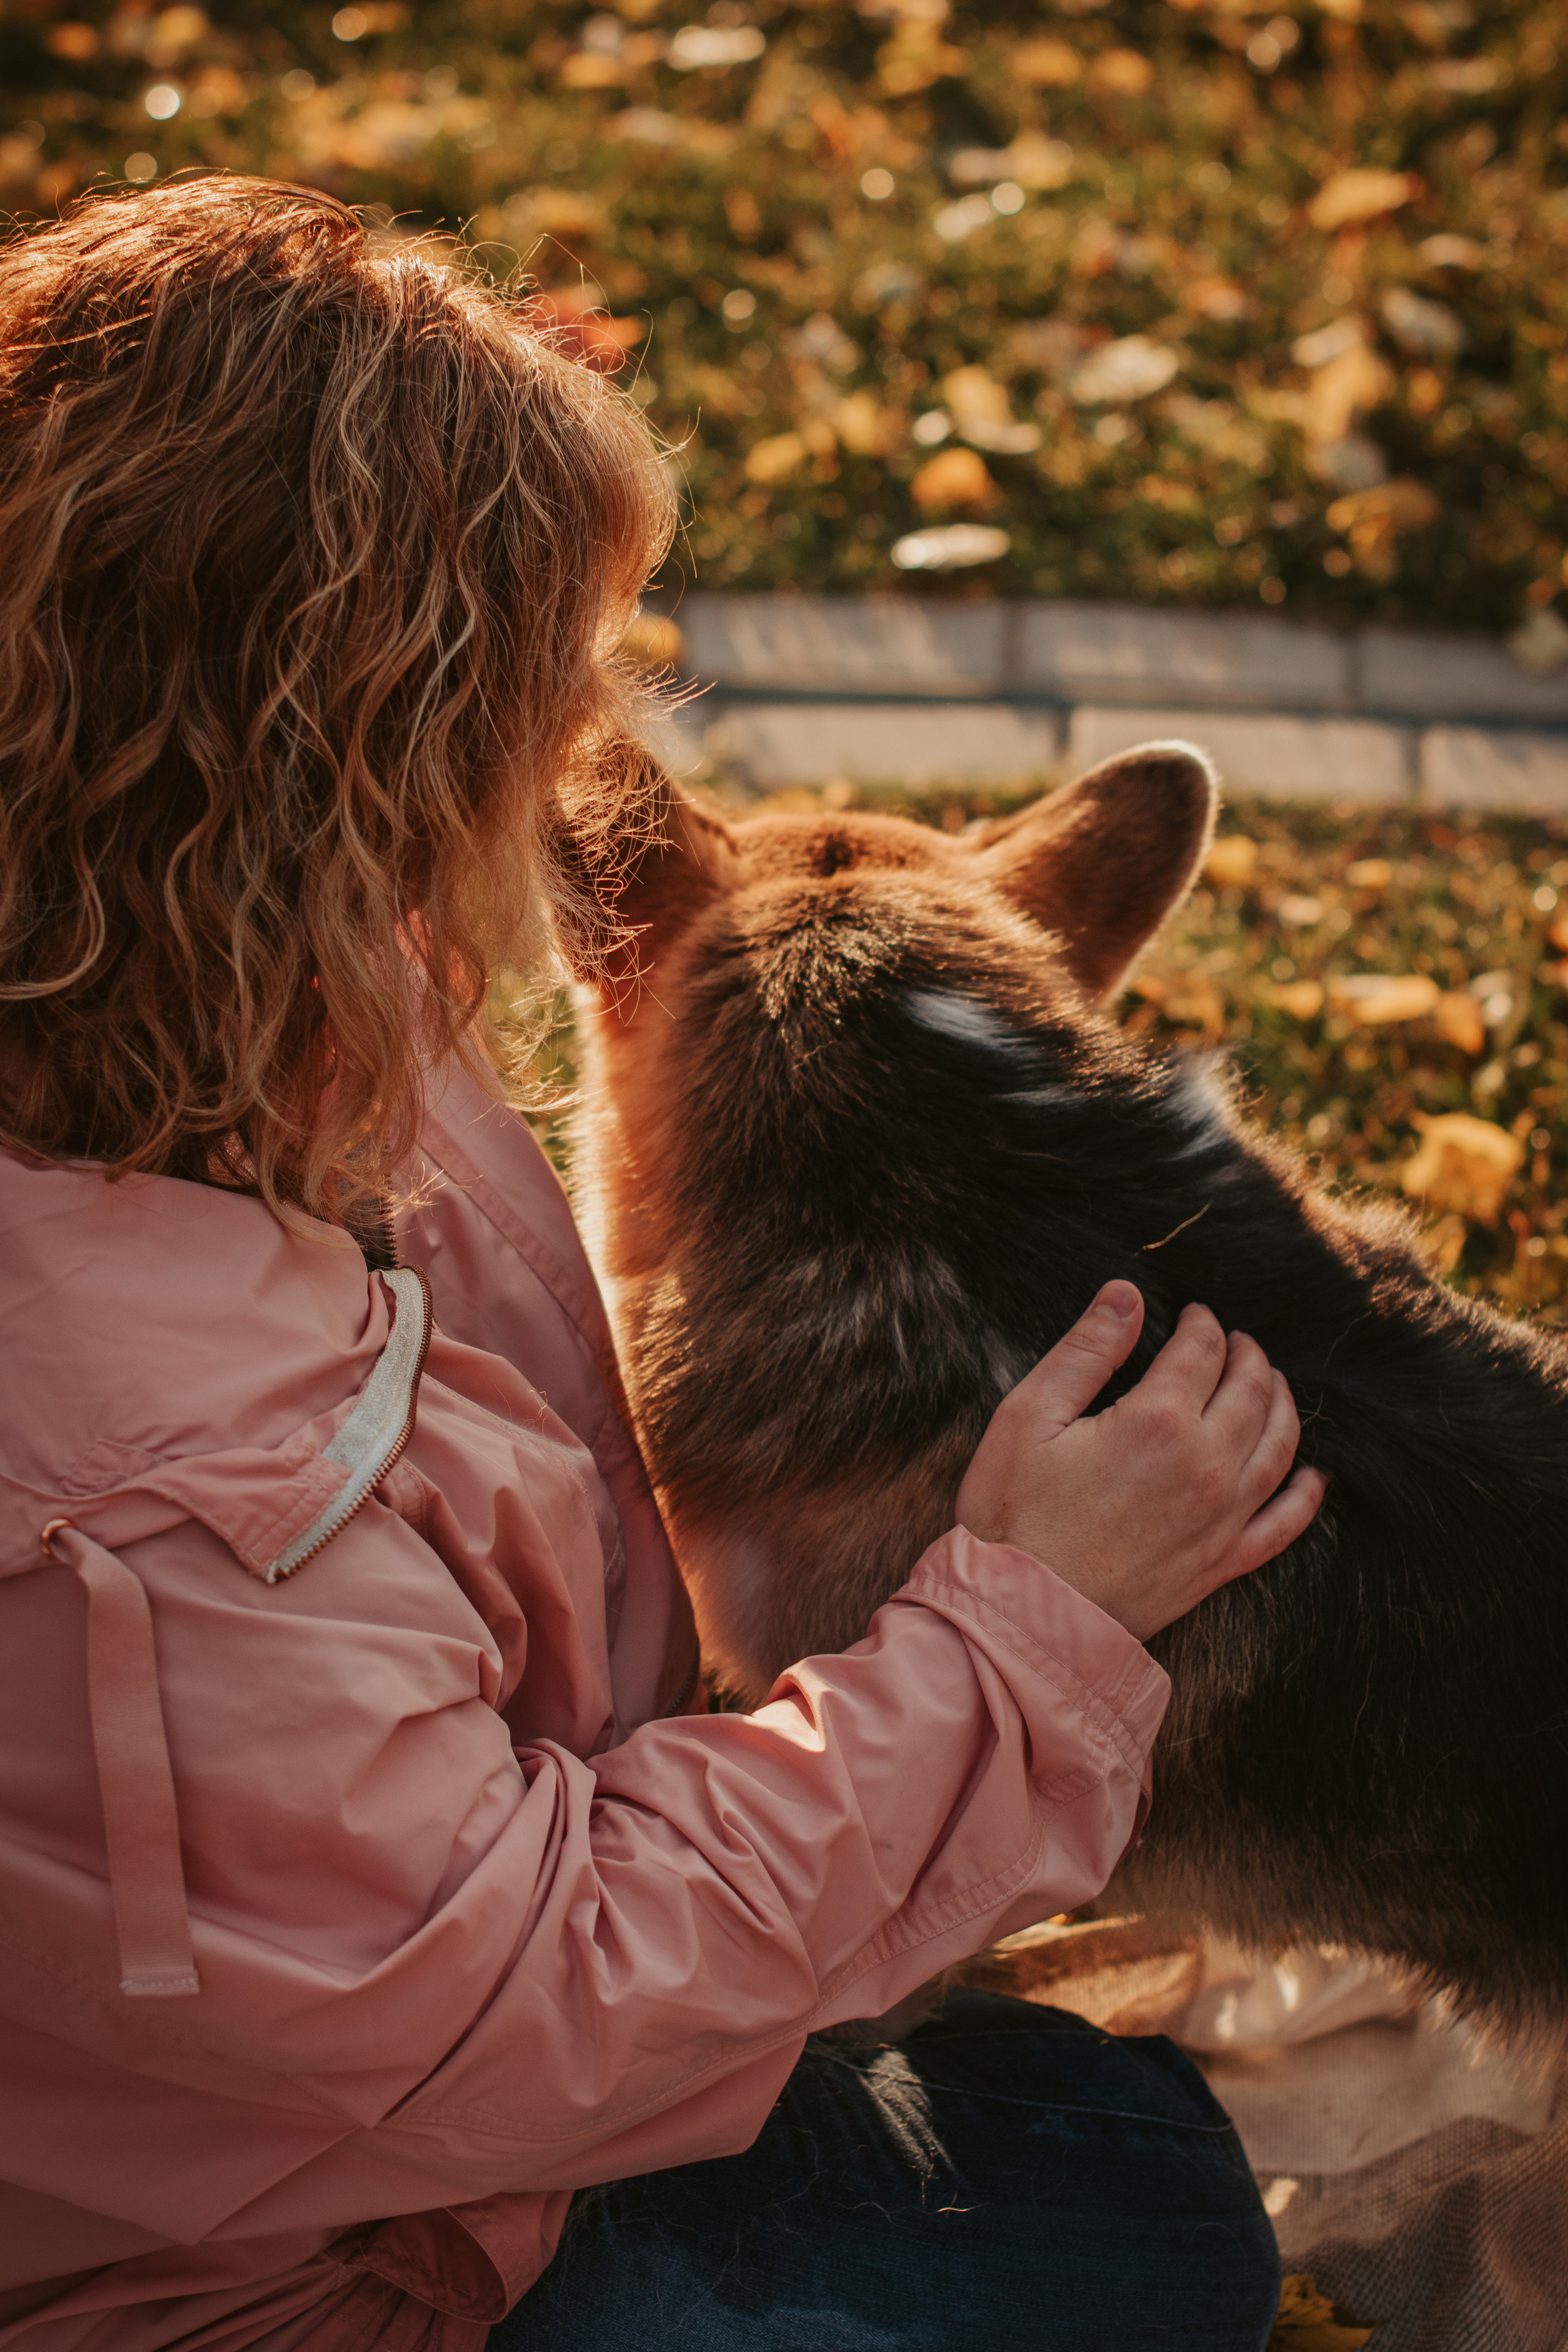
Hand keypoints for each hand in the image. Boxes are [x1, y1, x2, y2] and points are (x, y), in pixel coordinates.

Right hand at [954, 1282, 1325, 1641]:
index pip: (1201, 1351)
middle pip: (1250, 1392)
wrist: (1022, 1615)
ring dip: (1282, 1406)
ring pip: (1278, 1448)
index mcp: (1158, 1421)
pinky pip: (1283, 1525)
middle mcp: (1205, 1465)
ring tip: (1273, 1384)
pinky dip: (1305, 1496)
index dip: (1201, 1324)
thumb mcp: (1028, 1417)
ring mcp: (1220, 1518)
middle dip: (1247, 1356)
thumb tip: (1127, 1295)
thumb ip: (1085, 1351)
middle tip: (1237, 1341)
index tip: (1194, 1315)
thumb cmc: (1012, 1516)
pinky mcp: (1221, 1564)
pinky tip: (1313, 1476)